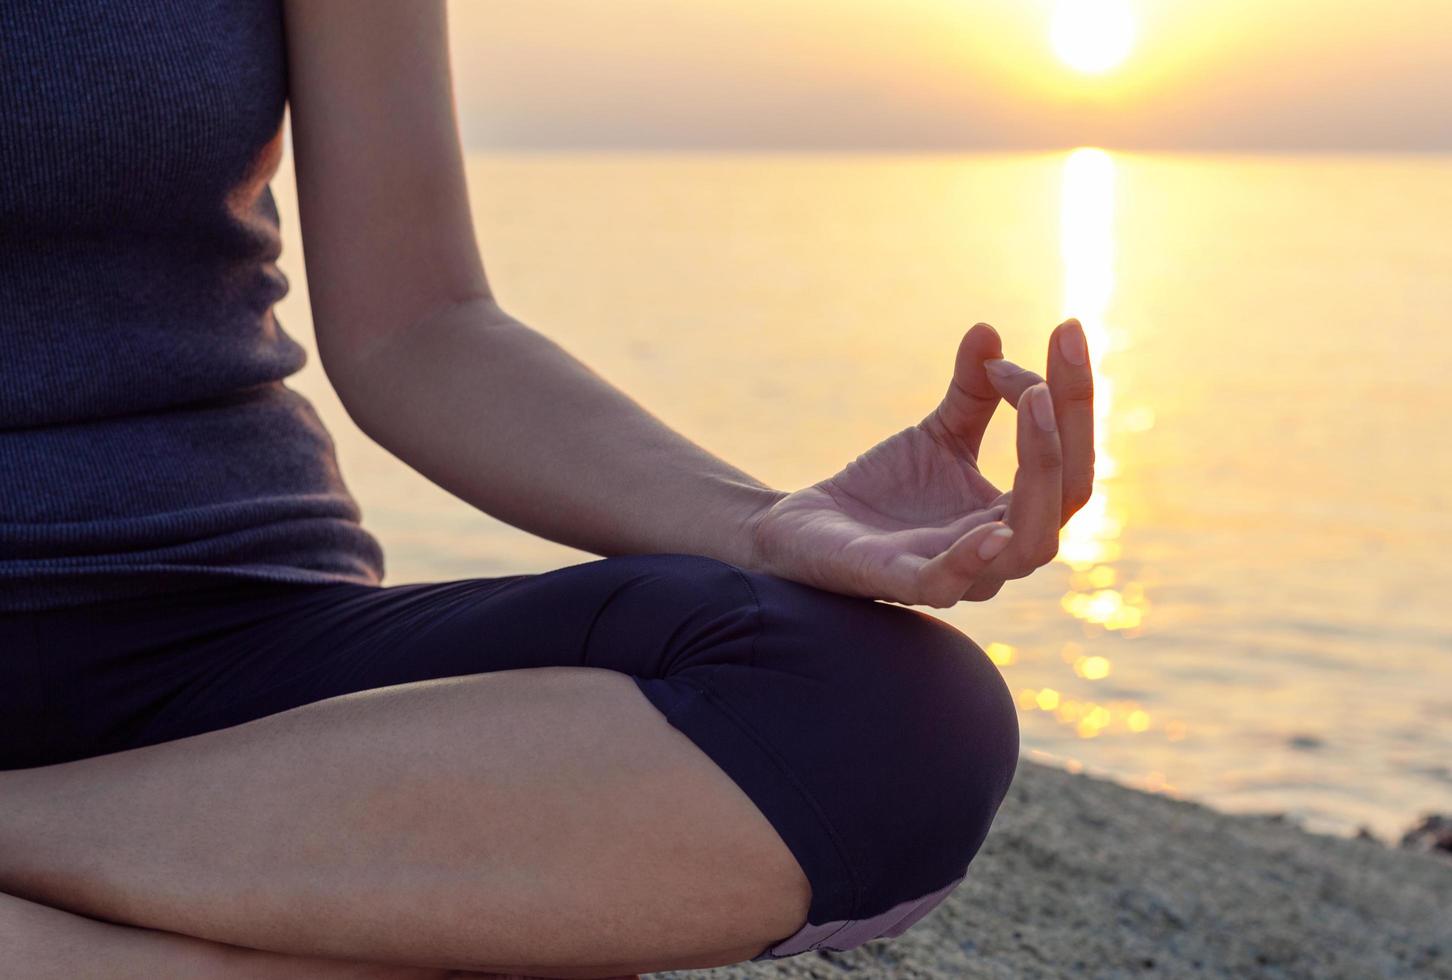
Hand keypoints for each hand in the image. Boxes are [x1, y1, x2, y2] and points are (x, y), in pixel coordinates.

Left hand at [745, 320, 1094, 606]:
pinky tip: (993, 531)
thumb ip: (972, 391)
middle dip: (1070, 422)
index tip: (1064, 330)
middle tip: (1055, 356)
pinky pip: (949, 583)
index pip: (1072, 458)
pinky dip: (973, 560)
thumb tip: (988, 330)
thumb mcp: (937, 432)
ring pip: (1030, 545)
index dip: (1076, 396)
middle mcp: (1001, 547)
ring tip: (1035, 402)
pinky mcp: (900, 583)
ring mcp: (957, 571)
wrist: (808, 526)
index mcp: (1016, 511)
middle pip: (1068, 495)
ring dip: (1041, 470)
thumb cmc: (885, 489)